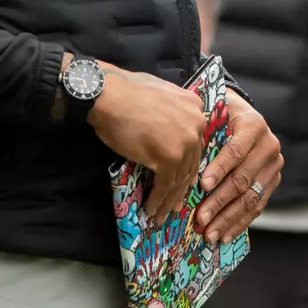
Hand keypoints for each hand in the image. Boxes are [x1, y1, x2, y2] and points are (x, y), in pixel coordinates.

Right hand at [89, 64, 208, 223]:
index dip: (187, 166)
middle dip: (180, 187)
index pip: (195, 143)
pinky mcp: (169, 157)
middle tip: (173, 204)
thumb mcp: (162, 96)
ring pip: (180, 178)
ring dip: (169, 199)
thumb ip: (173, 114)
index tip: (181, 181)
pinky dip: (158, 199)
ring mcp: (185, 142)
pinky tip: (151, 209)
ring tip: (161, 214)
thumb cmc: (127, 93)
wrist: (109, 96)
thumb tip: (168, 131)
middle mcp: (197, 125)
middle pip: (191, 163)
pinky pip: (165, 184)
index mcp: (196, 108)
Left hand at [194, 92, 283, 243]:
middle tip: (201, 218)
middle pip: (243, 178)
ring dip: (228, 218)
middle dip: (220, 201)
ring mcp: (273, 166)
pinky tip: (225, 235)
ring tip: (210, 233)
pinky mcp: (272, 182)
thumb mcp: (213, 114)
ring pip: (251, 197)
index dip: (220, 168)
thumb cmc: (220, 116)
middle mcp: (269, 146)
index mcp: (254, 125)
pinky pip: (257, 207)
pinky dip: (240, 223)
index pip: (236, 150)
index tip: (203, 185)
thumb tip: (183, 156)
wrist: (241, 116)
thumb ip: (204, 131)